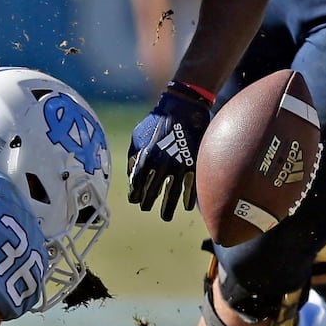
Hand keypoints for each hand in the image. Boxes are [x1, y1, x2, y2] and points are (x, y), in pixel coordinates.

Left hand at [128, 81, 212, 219]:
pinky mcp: (194, 164)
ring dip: (168, 208)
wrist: (183, 108)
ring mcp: (178, 166)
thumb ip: (133, 157)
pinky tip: (187, 207)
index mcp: (145, 158)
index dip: (135, 196)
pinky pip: (191, 187)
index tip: (136, 201)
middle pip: (152, 193)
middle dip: (148, 203)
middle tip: (146, 208)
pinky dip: (189, 199)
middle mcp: (160, 165)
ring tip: (165, 217)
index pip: (137, 185)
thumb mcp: (138, 136)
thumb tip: (131, 175)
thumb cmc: (158, 121)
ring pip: (172, 195)